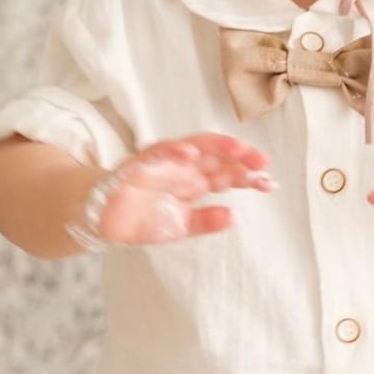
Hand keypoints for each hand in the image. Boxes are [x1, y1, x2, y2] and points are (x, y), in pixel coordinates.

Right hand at [77, 135, 275, 247]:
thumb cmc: (143, 218)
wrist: (104, 220)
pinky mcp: (139, 164)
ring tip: (237, 148)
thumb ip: (206, 221)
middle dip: (240, 157)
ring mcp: (163, 163)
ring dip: (215, 146)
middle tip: (262, 162)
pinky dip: (173, 150)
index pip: (227, 174)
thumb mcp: (181, 227)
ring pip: (194, 147)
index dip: (248, 177)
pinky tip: (190, 152)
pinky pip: (158, 153)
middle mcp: (183, 168)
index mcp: (195, 182)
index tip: (270, 183)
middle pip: (217, 156)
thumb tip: (234, 217)